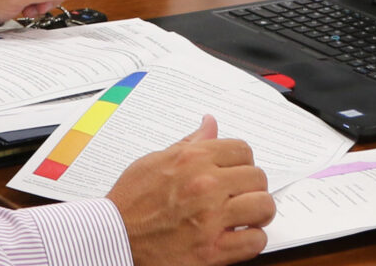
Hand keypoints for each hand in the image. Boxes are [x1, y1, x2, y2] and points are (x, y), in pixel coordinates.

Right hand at [107, 116, 273, 265]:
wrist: (112, 237)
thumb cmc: (130, 202)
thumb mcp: (155, 161)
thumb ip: (189, 143)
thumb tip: (209, 124)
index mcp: (193, 159)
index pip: (243, 150)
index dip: (243, 162)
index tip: (237, 173)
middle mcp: (206, 185)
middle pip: (257, 177)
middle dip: (252, 186)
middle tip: (242, 196)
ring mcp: (211, 219)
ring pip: (263, 206)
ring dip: (259, 212)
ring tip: (247, 217)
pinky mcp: (212, 251)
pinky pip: (254, 241)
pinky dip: (252, 240)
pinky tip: (239, 237)